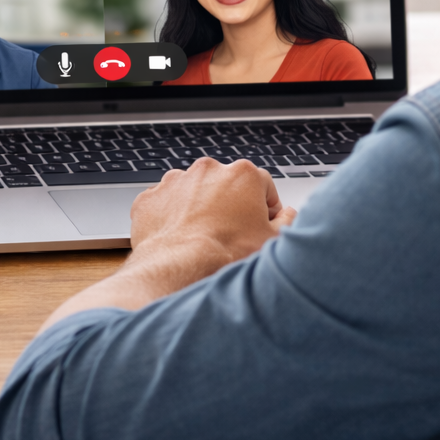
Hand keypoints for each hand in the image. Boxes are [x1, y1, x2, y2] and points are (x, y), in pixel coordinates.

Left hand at [39, 158, 295, 328]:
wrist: (180, 270)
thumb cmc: (228, 257)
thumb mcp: (273, 242)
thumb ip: (289, 222)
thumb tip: (289, 215)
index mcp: (243, 174)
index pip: (262, 187)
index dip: (264, 210)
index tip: (260, 227)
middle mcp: (208, 170)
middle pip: (226, 187)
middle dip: (229, 207)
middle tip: (231, 237)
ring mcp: (175, 182)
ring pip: (193, 193)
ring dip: (198, 210)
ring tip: (202, 241)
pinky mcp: (150, 198)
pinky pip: (164, 206)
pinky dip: (171, 220)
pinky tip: (179, 241)